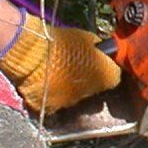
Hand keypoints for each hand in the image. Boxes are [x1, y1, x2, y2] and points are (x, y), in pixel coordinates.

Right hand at [0, 13, 120, 113]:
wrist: (33, 52)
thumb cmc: (62, 42)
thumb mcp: (88, 39)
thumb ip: (99, 51)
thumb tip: (103, 53)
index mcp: (106, 77)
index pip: (114, 78)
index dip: (106, 70)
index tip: (99, 64)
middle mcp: (92, 95)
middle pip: (95, 90)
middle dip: (89, 81)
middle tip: (77, 68)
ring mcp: (72, 103)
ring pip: (76, 98)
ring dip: (71, 89)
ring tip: (59, 74)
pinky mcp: (53, 108)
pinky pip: (56, 103)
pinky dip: (54, 95)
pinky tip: (48, 83)